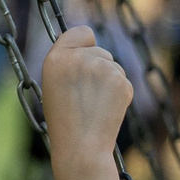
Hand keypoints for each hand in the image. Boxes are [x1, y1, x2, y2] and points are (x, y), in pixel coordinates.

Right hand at [39, 26, 132, 163]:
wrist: (81, 147)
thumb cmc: (64, 120)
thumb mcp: (54, 84)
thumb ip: (69, 61)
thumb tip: (90, 43)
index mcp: (56, 58)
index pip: (82, 32)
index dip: (85, 44)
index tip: (84, 57)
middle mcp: (78, 58)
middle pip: (101, 51)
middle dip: (98, 69)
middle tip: (85, 96)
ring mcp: (102, 68)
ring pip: (114, 67)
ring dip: (109, 83)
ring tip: (94, 105)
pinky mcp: (121, 81)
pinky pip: (124, 82)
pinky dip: (120, 95)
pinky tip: (107, 110)